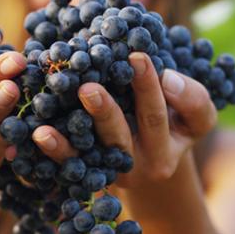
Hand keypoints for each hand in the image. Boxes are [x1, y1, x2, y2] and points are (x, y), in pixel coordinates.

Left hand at [21, 52, 216, 187]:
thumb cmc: (175, 125)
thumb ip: (192, 97)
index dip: (150, 89)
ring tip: (48, 123)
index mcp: (167, 148)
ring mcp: (111, 172)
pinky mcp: (89, 176)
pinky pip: (70, 165)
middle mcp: (138, 165)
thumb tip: (167, 77)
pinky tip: (39, 133)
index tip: (137, 57)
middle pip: (121, 138)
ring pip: (90, 154)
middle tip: (88, 88)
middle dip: (105, 112)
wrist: (155, 163)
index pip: (159, 117)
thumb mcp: (195, 117)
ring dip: (71, 137)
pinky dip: (55, 149)